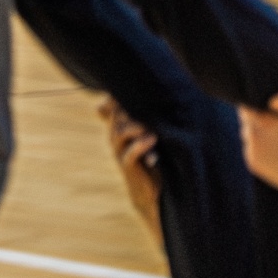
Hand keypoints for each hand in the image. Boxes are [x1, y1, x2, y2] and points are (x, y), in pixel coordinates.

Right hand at [98, 99, 162, 240]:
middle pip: (116, 117)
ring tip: (150, 126)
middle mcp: (117, 138)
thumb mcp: (150, 135)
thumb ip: (150, 117)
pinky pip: (130, 153)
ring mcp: (120, 152)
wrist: (150, 190)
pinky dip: (140, 145)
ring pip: (119, 133)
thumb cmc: (153, 157)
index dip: (121, 97)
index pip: (115, 107)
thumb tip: (161, 90)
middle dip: (129, 109)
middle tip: (147, 103)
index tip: (137, 87)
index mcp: (121, 127)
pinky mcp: (128, 166)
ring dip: (135, 126)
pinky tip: (151, 138)